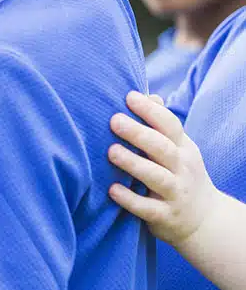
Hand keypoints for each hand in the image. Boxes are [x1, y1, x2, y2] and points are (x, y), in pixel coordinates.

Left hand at [107, 91, 215, 246]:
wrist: (204, 221)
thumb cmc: (180, 175)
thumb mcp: (178, 149)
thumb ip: (161, 125)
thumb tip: (147, 95)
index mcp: (183, 148)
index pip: (170, 125)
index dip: (151, 111)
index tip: (129, 96)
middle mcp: (182, 169)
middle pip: (162, 148)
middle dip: (139, 133)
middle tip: (114, 120)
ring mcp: (176, 193)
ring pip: (156, 177)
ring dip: (133, 163)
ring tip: (111, 151)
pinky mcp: (166, 216)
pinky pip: (148, 208)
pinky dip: (130, 199)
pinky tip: (112, 190)